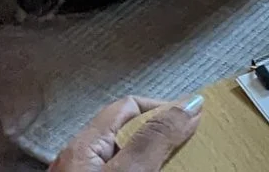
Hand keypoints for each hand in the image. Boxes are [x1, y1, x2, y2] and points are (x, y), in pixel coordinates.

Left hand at [50, 97, 198, 171]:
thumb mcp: (129, 171)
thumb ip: (154, 139)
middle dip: (158, 132)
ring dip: (149, 155)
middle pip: (124, 131)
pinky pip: (114, 170)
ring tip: (173, 162)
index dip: (162, 107)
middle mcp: (75, 158)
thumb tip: (190, 103)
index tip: (193, 119)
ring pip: (119, 154)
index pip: (129, 105)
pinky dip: (137, 169)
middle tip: (187, 144)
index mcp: (83, 144)